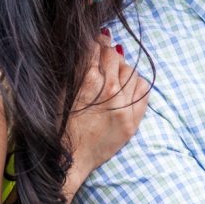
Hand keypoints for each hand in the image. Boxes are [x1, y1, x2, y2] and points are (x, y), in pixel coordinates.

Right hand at [63, 35, 149, 201]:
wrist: (69, 161)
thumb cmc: (60, 125)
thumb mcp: (60, 92)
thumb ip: (74, 68)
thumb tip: (87, 44)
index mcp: (85, 81)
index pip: (95, 47)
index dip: (94, 42)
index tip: (94, 43)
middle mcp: (107, 91)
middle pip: (114, 55)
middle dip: (107, 53)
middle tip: (102, 58)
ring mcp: (122, 106)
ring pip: (130, 69)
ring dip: (121, 69)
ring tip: (112, 77)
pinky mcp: (133, 120)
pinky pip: (143, 88)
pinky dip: (135, 84)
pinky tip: (125, 89)